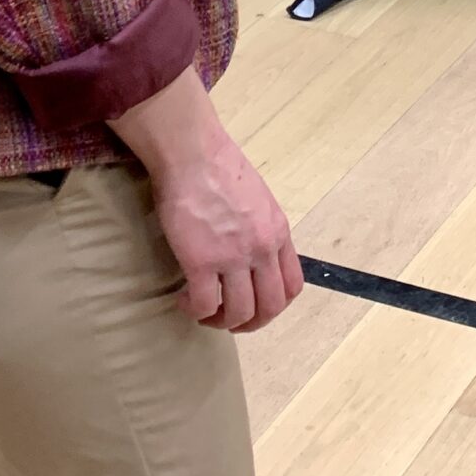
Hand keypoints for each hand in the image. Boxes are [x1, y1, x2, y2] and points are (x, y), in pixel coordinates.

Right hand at [151, 131, 303, 331]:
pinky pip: (203, 305)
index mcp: (278, 232)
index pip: (292, 285)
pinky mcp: (201, 262)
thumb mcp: (258, 198)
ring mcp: (233, 258)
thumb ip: (260, 227)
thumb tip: (251, 249)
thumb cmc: (218, 166)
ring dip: (221, 321)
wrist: (192, 153)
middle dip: (251, 323)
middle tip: (229, 321)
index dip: (274, 304)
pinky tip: (184, 301)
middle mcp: (262, 249)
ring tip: (203, 313)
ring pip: (239, 313)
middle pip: (270, 307)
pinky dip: (194, 311)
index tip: (256, 305)